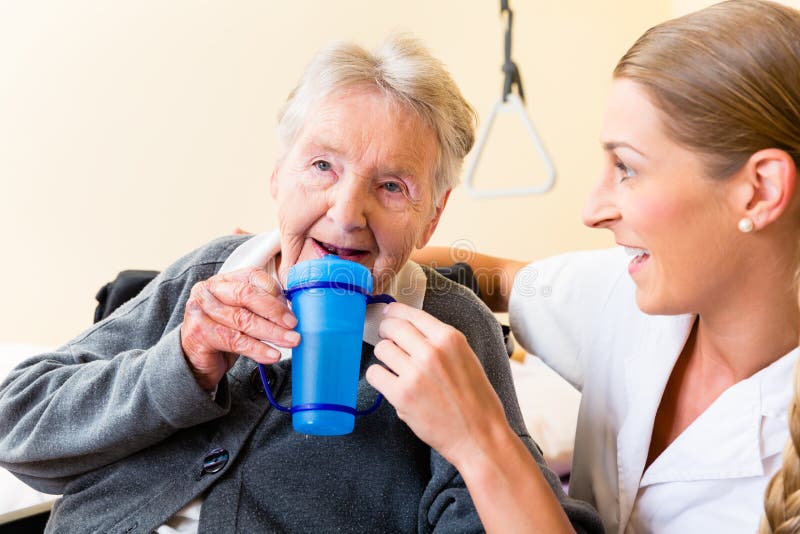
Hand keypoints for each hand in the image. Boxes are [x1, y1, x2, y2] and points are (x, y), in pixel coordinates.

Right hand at [181, 267, 298, 390]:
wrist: (197, 360)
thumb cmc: (225, 334)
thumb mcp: (245, 315)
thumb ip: (262, 308)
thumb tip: (291, 311)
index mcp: (224, 280)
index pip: (253, 276)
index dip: (275, 292)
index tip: (292, 309)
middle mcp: (209, 290)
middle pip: (246, 295)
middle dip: (274, 311)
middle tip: (294, 325)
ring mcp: (200, 310)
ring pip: (242, 319)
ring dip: (271, 332)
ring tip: (290, 341)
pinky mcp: (198, 332)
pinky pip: (234, 340)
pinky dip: (257, 349)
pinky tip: (272, 355)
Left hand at [366, 303, 509, 465]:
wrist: (480, 437)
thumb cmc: (476, 401)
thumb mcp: (466, 358)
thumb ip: (440, 343)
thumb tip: (411, 330)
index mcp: (450, 338)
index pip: (412, 313)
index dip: (395, 312)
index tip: (388, 314)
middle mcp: (432, 351)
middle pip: (392, 327)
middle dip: (386, 331)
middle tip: (387, 340)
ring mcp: (415, 373)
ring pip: (382, 349)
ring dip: (385, 357)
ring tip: (394, 368)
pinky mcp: (402, 395)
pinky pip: (375, 374)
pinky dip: (379, 377)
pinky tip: (390, 384)